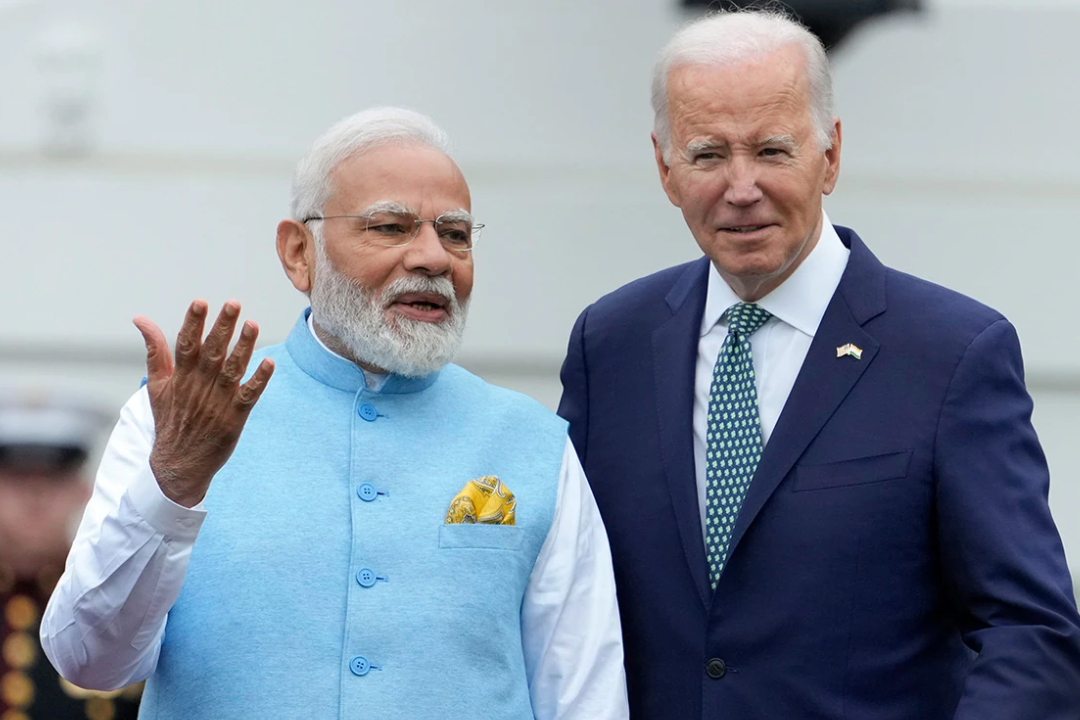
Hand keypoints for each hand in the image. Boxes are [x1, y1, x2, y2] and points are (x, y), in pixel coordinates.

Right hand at [134, 300, 274, 507]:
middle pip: (212, 352)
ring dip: (243, 348)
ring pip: (232, 370)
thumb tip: (141, 319)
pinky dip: (259, 379)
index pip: (185, 344)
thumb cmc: (169, 420)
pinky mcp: (234, 418)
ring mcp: (217, 402)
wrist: (178, 465)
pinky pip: (249, 395)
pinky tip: (270, 362)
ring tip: (252, 325)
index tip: (200, 302)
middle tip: (233, 304)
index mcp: (180, 377)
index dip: (193, 323)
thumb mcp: (156, 386)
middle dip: (222, 327)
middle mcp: (198, 387)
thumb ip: (154, 351)